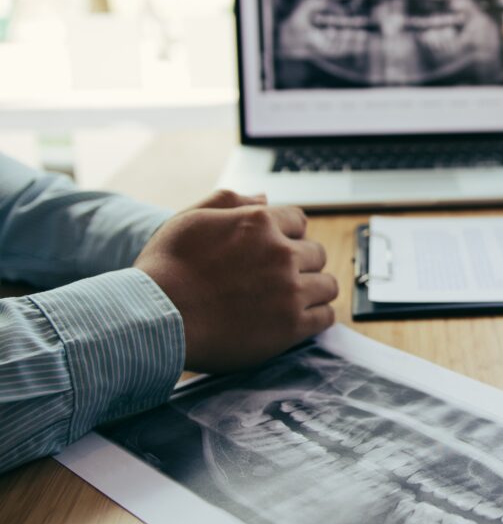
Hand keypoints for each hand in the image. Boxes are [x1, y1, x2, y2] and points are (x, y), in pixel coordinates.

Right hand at [134, 190, 338, 372]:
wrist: (153, 319)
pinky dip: (317, 317)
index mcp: (259, 222)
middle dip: (301, 263)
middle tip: (280, 279)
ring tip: (293, 299)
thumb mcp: (190, 219)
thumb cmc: (165, 269)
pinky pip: (326, 316)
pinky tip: (299, 319)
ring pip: (327, 284)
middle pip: (317, 253)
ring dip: (314, 290)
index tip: (276, 251)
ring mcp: (289, 290)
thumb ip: (229, 202)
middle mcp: (280, 253)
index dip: (288, 236)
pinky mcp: (291, 326)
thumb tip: (264, 197)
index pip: (299, 221)